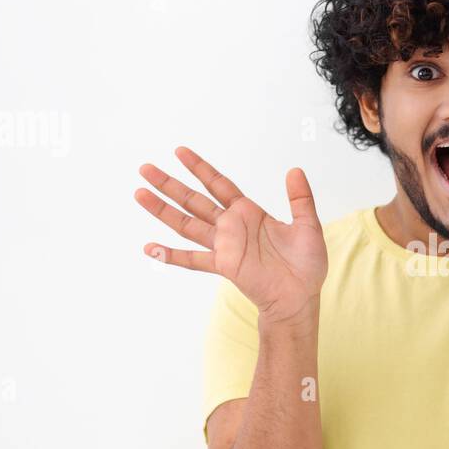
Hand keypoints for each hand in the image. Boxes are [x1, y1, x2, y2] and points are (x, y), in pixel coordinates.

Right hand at [134, 146, 327, 325]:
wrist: (301, 296)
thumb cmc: (306, 265)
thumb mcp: (308, 225)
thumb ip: (300, 198)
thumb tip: (294, 170)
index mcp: (249, 213)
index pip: (218, 184)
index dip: (200, 168)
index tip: (180, 152)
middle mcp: (231, 227)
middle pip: (193, 200)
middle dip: (170, 184)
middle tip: (146, 168)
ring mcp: (224, 246)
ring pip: (186, 224)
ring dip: (163, 210)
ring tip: (140, 194)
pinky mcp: (224, 265)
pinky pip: (192, 259)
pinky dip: (170, 255)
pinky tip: (149, 248)